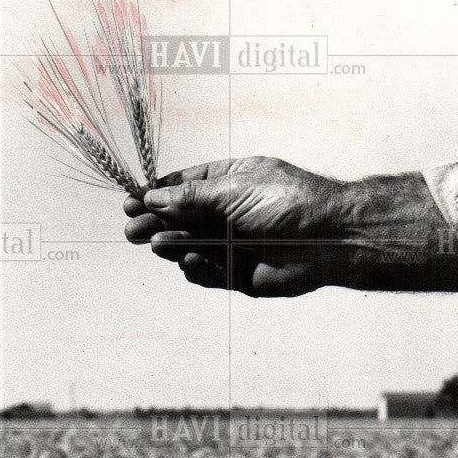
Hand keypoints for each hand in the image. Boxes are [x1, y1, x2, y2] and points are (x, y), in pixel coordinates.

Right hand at [123, 157, 345, 295]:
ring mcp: (230, 244)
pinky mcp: (235, 274)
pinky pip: (204, 272)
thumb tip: (152, 196)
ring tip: (158, 244)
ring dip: (171, 246)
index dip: (155, 194)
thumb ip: (191, 198)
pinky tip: (189, 260)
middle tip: (133, 231)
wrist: (326, 240)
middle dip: (155, 224)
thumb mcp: (233, 190)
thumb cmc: (286, 203)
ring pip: (188, 247)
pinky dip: (194, 268)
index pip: (183, 187)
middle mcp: (227, 213)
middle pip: (180, 219)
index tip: (131, 201)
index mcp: (229, 183)